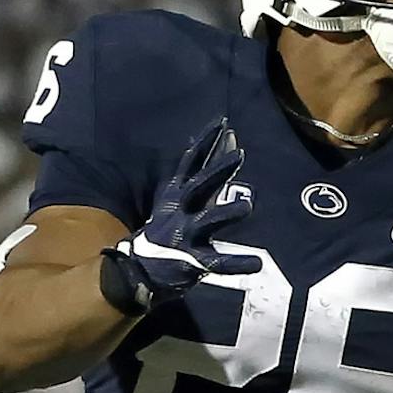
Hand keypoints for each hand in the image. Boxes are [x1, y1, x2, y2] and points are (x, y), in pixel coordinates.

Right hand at [100, 121, 259, 315]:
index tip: (222, 123)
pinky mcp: (191, 262)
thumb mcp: (176, 200)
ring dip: (226, 213)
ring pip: (207, 221)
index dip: (206, 143)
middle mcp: (180, 211)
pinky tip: (256, 264)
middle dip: (217, 170)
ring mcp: (185, 236)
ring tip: (247, 207)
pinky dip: (237, 263)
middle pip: (199, 186)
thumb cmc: (165, 231)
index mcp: (176, 195)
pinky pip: (217, 263)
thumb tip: (222, 145)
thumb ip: (202, 177)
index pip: (191, 163)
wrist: (136, 270)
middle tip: (238, 155)